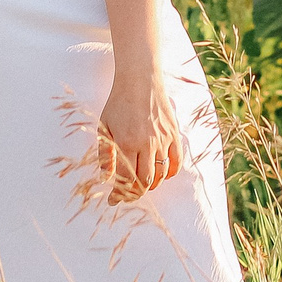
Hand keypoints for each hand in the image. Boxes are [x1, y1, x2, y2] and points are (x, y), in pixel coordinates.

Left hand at [98, 73, 183, 200]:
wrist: (140, 81)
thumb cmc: (118, 103)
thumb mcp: (105, 127)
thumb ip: (104, 154)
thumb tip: (105, 178)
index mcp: (126, 143)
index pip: (125, 179)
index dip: (119, 194)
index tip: (114, 200)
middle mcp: (146, 144)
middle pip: (144, 182)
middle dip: (135, 194)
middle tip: (127, 196)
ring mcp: (163, 139)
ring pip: (161, 174)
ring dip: (151, 185)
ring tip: (142, 186)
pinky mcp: (174, 134)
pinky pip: (176, 161)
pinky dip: (170, 173)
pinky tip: (162, 175)